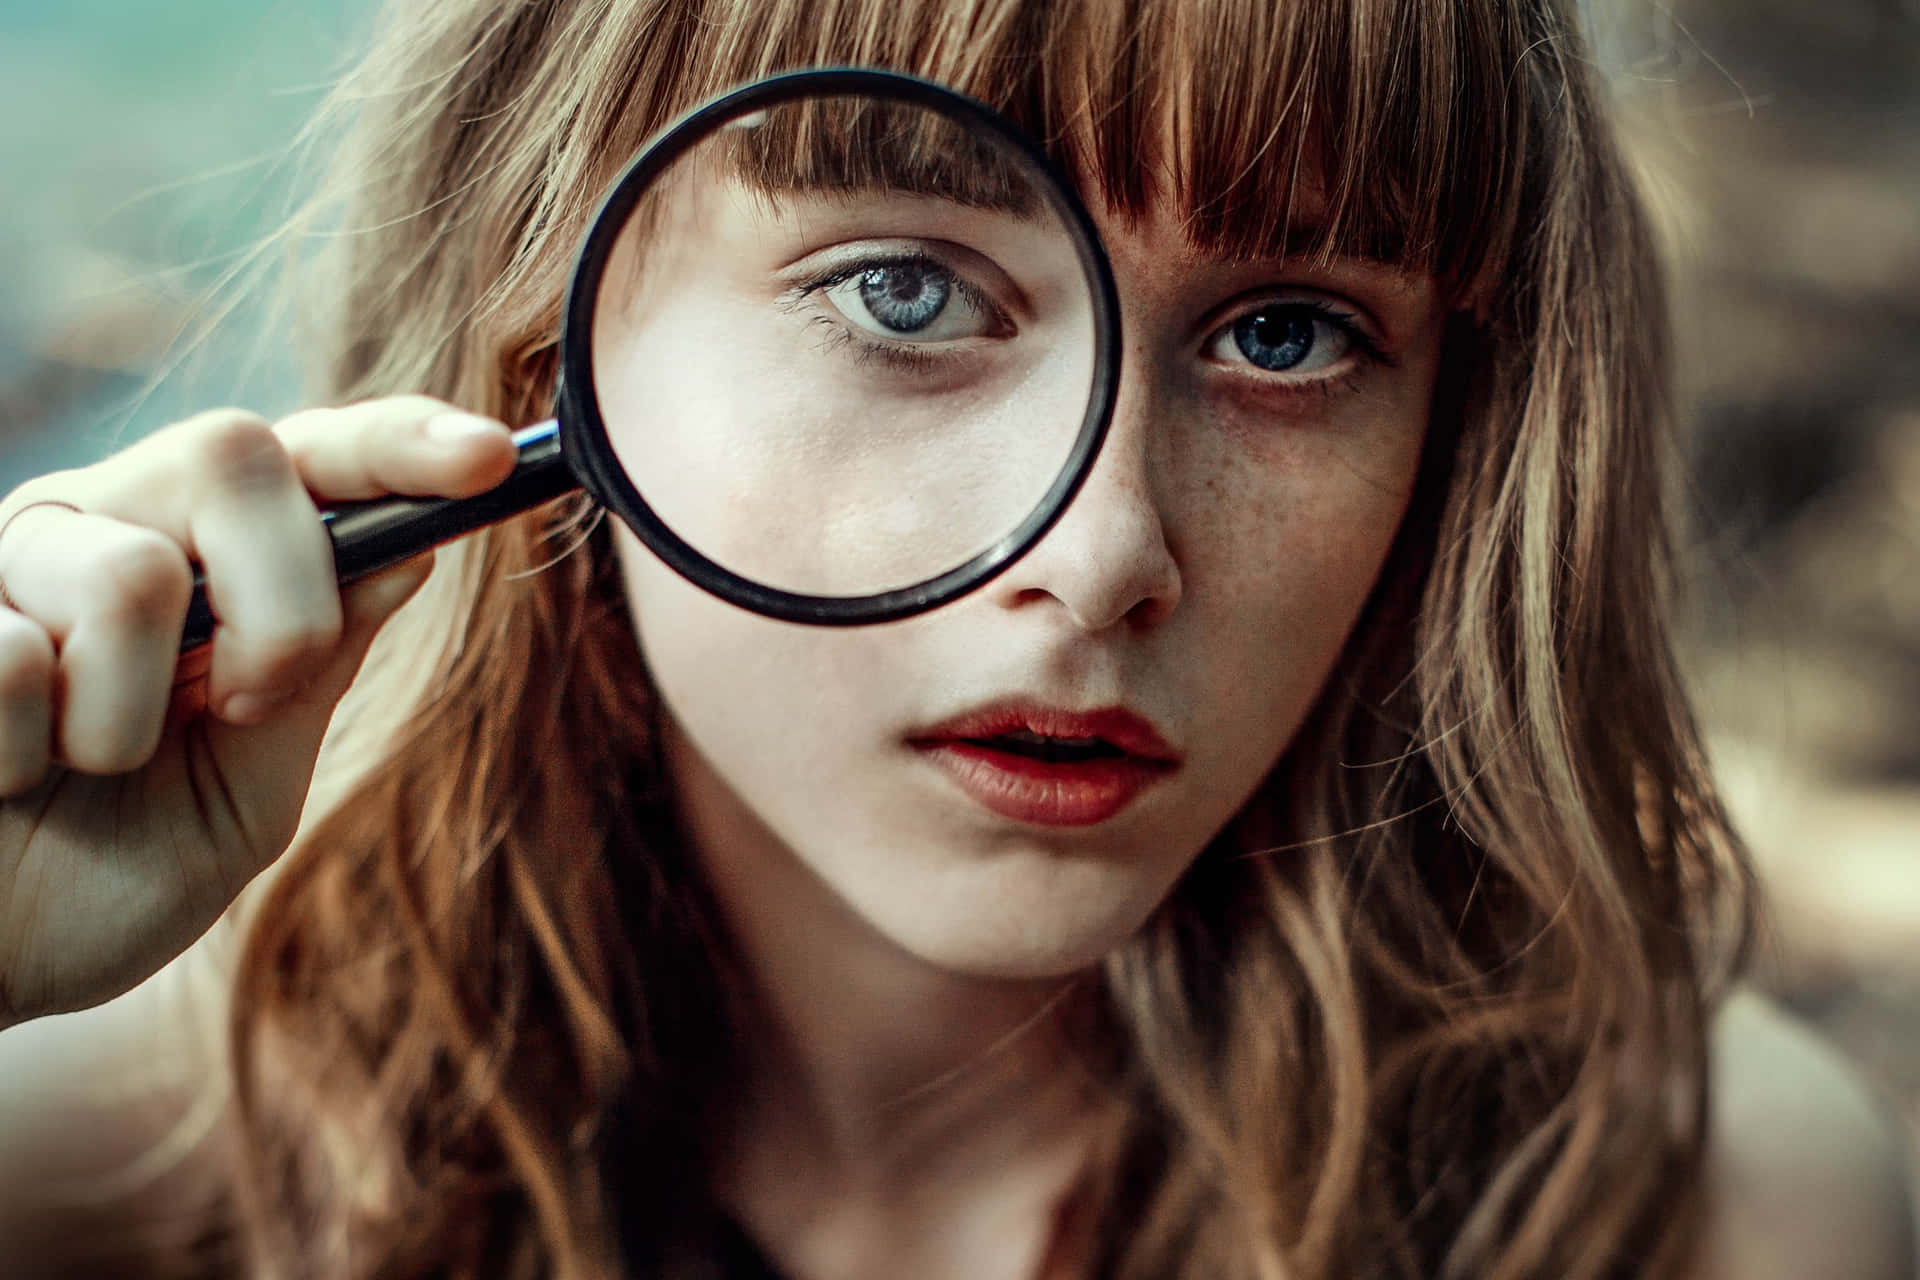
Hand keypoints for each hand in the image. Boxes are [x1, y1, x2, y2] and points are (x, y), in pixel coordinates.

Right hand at [0, 397, 516, 1028]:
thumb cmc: (96, 879)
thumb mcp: (244, 787)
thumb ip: (316, 670)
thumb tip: (411, 555)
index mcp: (205, 558)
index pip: (315, 459)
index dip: (403, 444)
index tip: (489, 456)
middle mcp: (106, 520)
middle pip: (236, 451)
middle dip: (283, 604)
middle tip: (237, 705)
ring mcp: (6, 552)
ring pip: (132, 573)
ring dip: (124, 722)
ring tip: (69, 769)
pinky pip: (13, 658)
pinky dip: (19, 755)